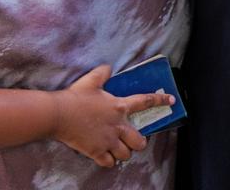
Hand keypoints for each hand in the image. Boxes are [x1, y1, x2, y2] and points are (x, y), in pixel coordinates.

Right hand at [53, 65, 173, 168]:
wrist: (58, 114)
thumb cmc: (75, 97)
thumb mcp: (91, 80)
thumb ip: (103, 73)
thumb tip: (108, 67)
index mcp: (119, 107)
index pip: (146, 102)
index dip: (160, 100)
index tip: (171, 101)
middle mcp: (118, 126)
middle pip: (139, 141)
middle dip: (139, 142)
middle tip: (133, 140)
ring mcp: (108, 141)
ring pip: (125, 154)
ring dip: (123, 152)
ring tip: (118, 148)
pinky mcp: (96, 151)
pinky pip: (109, 162)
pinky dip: (108, 161)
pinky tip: (105, 156)